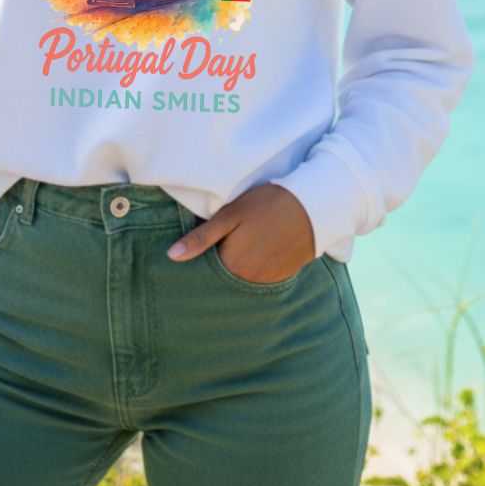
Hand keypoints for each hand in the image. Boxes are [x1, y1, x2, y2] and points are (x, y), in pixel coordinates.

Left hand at [167, 184, 316, 283]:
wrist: (312, 206)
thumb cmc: (267, 204)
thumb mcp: (230, 215)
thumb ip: (201, 238)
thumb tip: (171, 256)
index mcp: (231, 264)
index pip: (205, 271)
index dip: (200, 260)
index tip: (197, 251)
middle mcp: (248, 279)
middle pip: (223, 278)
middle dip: (217, 265)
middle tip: (223, 244)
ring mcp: (267, 280)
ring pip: (241, 279)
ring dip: (237, 268)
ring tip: (241, 246)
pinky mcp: (282, 277)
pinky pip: (260, 279)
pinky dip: (254, 269)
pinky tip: (256, 251)